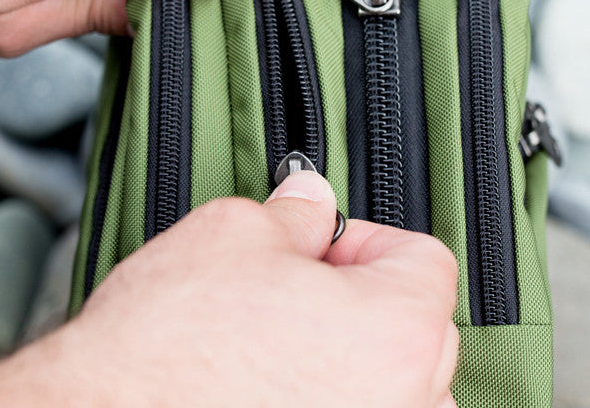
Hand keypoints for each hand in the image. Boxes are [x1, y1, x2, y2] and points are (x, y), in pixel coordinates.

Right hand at [0, 171, 458, 406]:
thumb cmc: (165, 347)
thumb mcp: (230, 235)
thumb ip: (295, 214)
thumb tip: (312, 202)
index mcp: (397, 330)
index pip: (424, 260)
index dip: (364, 241)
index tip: (319, 247)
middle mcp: (405, 402)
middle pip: (418, 329)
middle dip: (362, 300)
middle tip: (293, 292)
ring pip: (394, 389)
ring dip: (353, 362)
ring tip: (278, 350)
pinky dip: (329, 400)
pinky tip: (271, 390)